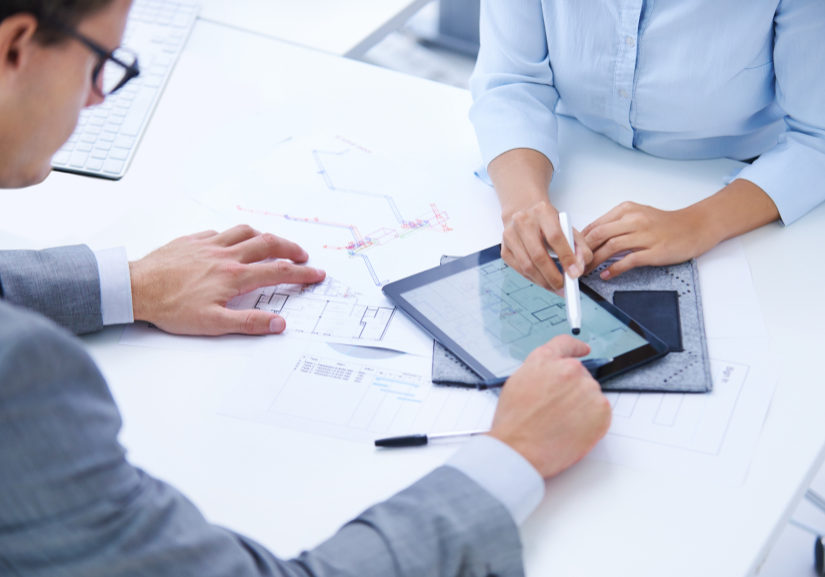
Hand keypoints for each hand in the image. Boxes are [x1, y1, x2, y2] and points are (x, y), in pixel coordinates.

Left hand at [129, 225, 325, 335]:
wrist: (135, 288)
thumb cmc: (171, 308)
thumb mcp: (213, 324)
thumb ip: (249, 323)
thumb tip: (277, 324)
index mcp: (234, 276)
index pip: (278, 271)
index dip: (302, 273)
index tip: (316, 274)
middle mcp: (225, 255)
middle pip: (268, 243)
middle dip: (290, 248)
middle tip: (302, 255)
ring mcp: (208, 245)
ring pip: (245, 231)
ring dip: (264, 236)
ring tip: (272, 243)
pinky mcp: (191, 241)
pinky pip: (218, 232)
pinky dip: (233, 235)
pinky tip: (231, 242)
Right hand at [489, 335, 611, 478]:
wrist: (519, 449)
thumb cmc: (513, 423)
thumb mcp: (517, 383)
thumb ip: (539, 373)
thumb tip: (550, 377)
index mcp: (545, 360)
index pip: (566, 344)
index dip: (576, 347)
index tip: (583, 350)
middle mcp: (569, 369)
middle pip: (579, 374)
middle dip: (572, 391)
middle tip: (559, 411)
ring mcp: (587, 388)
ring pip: (590, 395)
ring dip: (581, 407)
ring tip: (560, 424)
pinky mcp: (601, 410)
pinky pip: (600, 413)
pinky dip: (591, 422)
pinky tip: (571, 431)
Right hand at [501, 200, 590, 290]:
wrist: (523, 210)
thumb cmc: (547, 222)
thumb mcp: (568, 227)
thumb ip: (579, 246)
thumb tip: (578, 269)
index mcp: (542, 212)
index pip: (555, 237)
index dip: (566, 257)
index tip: (575, 273)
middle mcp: (523, 221)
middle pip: (538, 255)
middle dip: (553, 276)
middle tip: (564, 288)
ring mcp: (510, 235)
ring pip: (527, 265)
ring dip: (543, 281)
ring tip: (556, 287)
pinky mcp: (504, 248)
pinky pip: (519, 269)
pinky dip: (533, 279)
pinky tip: (543, 280)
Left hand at [582, 201, 714, 279]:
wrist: (694, 227)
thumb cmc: (665, 224)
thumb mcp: (637, 215)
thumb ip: (616, 224)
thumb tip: (592, 238)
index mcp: (626, 210)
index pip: (595, 225)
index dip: (580, 241)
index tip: (572, 252)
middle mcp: (634, 220)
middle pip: (599, 235)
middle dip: (583, 252)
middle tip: (574, 264)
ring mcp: (644, 235)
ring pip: (610, 247)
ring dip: (595, 261)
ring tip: (586, 272)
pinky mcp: (654, 251)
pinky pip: (628, 261)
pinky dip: (613, 269)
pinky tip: (605, 275)